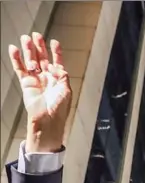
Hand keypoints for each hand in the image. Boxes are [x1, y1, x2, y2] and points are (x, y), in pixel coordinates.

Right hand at [8, 32, 71, 152]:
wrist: (48, 121)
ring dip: (28, 50)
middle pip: (43, 59)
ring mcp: (36, 80)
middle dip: (40, 47)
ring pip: (31, 61)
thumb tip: (54, 65)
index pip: (57, 63)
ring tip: (25, 38)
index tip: (54, 42)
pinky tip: (14, 49)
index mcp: (59, 80)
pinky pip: (20, 69)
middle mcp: (47, 79)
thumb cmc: (59, 109)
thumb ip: (62, 75)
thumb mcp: (66, 90)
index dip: (56, 52)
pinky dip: (16, 59)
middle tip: (36, 35)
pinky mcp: (26, 84)